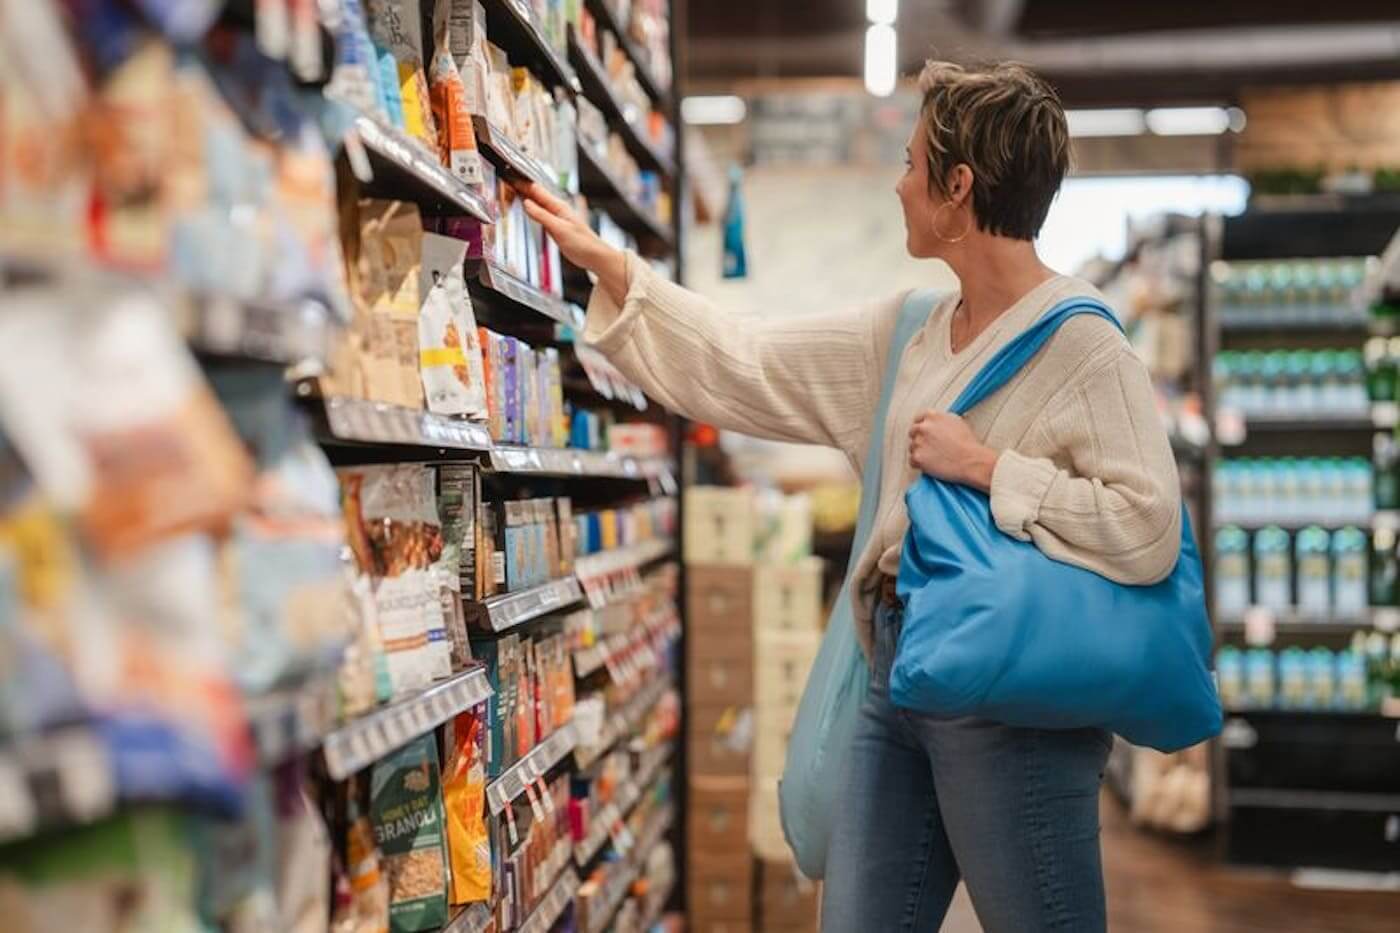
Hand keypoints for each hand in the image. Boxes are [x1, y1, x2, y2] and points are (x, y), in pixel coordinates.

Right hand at [522, 183, 627, 303]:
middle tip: (507, 181)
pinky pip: (541, 214)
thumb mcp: (559, 229)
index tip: (510, 176)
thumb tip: (527, 203)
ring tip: (513, 191)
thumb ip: (542, 216)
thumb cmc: (582, 243)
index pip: (537, 190)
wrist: (595, 256)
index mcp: (559, 206)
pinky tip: (528, 210)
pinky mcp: (556, 226)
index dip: (523, 183)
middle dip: (522, 187)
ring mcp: (557, 218)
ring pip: (538, 203)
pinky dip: (532, 209)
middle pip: (536, 195)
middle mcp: (557, 209)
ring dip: (526, 197)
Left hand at [908, 411, 998, 490]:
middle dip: (920, 439)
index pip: (918, 418)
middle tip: (931, 448)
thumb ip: (941, 419)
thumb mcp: (956, 421)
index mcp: (932, 416)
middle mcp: (923, 427)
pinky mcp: (917, 457)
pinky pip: (912, 461)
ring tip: (935, 457)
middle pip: (913, 433)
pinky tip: (931, 465)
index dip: (922, 427)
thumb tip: (935, 422)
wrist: (970, 460)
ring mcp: (918, 442)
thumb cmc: (967, 443)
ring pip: (912, 448)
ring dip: (920, 452)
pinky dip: (919, 464)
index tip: (925, 434)